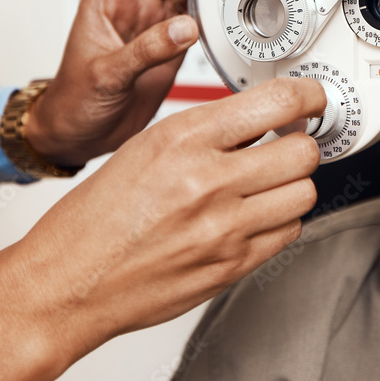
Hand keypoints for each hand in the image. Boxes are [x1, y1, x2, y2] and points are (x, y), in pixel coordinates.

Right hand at [0, 77, 326, 380]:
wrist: (68, 282)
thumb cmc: (96, 218)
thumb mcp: (146, 148)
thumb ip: (207, 131)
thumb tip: (261, 118)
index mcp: (183, 140)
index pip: (277, 103)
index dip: (308, 98)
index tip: (312, 99)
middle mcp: (208, 181)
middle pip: (303, 151)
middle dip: (301, 143)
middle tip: (289, 142)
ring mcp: (224, 228)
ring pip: (305, 193)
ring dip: (294, 184)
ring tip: (271, 182)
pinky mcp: (232, 266)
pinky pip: (288, 233)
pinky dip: (281, 220)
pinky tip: (257, 215)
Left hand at [26, 0, 205, 167]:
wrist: (77, 135)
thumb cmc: (71, 101)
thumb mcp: (105, 75)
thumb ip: (146, 51)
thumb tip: (185, 28)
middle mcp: (132, 7)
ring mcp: (153, 26)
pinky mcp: (170, 48)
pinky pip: (197, 20)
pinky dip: (214, 15)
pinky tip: (226, 14)